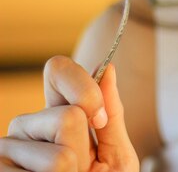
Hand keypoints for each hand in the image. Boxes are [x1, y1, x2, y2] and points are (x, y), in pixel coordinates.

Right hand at [0, 56, 138, 171]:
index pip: (58, 71)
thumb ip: (110, 114)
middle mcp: (27, 127)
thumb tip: (110, 68)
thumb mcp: (115, 154)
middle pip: (68, 116)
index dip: (82, 84)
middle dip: (85, 151)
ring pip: (59, 155)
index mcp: (57, 115)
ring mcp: (7, 151)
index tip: (99, 117)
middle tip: (80, 171)